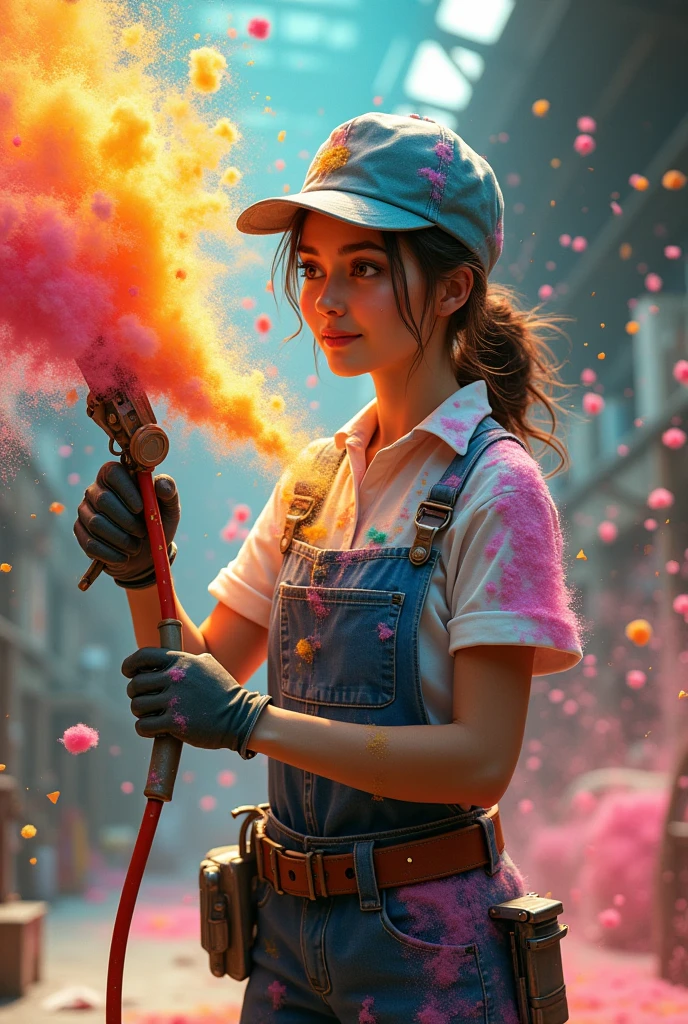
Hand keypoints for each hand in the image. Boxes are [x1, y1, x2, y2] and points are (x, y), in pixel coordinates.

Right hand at [74, 462, 180, 588]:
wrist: (144, 554)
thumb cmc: (156, 523)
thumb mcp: (169, 509)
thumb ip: (169, 493)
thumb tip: (160, 484)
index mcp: (117, 477)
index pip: (112, 472)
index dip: (127, 491)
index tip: (141, 508)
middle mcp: (96, 490)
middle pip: (103, 500)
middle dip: (127, 521)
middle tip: (142, 532)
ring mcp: (85, 510)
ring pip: (96, 523)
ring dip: (121, 539)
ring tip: (135, 546)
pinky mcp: (80, 531)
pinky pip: (90, 543)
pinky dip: (111, 553)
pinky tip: (123, 557)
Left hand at [121, 648, 271, 758]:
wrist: (240, 717)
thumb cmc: (224, 691)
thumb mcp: (208, 665)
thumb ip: (187, 659)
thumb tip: (169, 657)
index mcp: (181, 662)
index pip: (143, 656)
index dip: (130, 665)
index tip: (128, 673)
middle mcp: (175, 678)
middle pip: (135, 684)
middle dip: (135, 693)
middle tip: (144, 699)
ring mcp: (174, 701)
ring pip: (137, 706)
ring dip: (140, 712)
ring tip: (151, 715)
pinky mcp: (174, 723)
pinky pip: (143, 726)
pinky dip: (143, 728)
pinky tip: (153, 729)